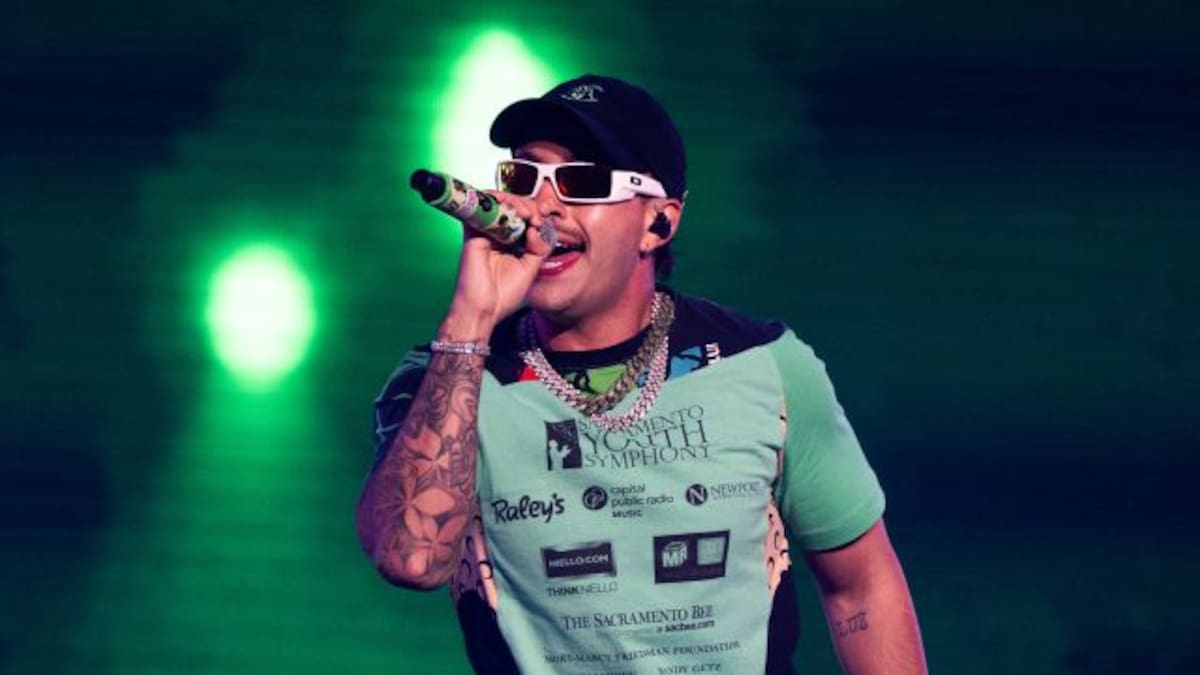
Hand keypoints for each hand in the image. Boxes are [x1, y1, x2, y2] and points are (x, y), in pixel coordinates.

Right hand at [439, 191, 551, 339]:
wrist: (484, 309)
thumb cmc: (504, 294)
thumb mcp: (532, 268)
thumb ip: (540, 247)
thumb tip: (538, 226)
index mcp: (512, 244)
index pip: (525, 220)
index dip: (538, 216)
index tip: (548, 221)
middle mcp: (498, 236)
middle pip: (514, 209)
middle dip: (530, 207)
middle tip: (540, 217)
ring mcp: (485, 233)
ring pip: (501, 205)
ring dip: (517, 204)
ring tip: (529, 214)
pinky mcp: (473, 233)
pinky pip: (483, 209)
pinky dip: (499, 204)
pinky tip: (515, 212)